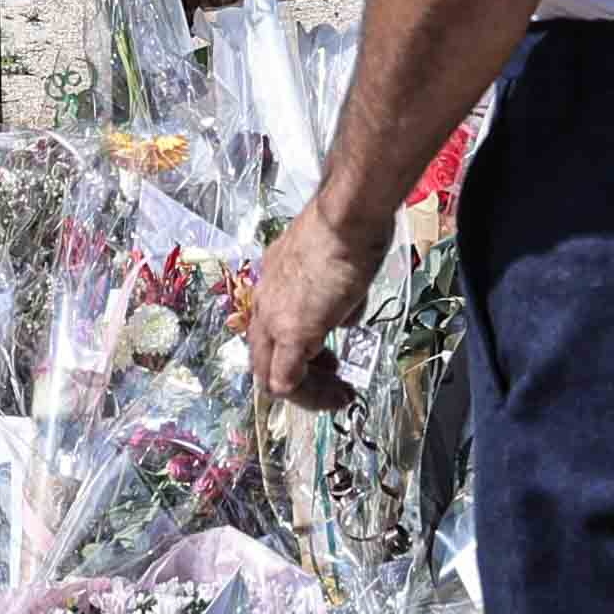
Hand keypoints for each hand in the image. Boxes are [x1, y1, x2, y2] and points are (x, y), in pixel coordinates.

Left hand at [244, 205, 382, 413]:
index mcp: (273, 284)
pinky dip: (310, 396)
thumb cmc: (348, 229)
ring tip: (338, 394)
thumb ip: (336, 298)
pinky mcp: (290, 332)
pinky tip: (336, 395)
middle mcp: (265, 302)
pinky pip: (285, 381)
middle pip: (265, 359)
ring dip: (308, 390)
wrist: (346, 217)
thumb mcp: (338, 269)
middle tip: (332, 384)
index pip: (271, 333)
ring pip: (271, 375)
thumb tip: (345, 315)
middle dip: (302, 379)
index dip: (300, 355)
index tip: (329, 364)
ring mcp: (273, 318)